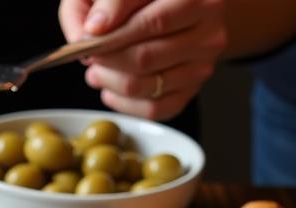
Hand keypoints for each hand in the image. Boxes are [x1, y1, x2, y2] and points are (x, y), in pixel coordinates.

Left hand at [59, 0, 226, 120]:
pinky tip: (110, 89)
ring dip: (109, 82)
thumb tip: (92, 30)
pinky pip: (151, 109)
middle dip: (107, 60)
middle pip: (145, 58)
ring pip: (144, 86)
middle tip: (88, 54)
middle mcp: (207, 30)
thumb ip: (106, 0)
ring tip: (96, 69)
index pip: (153, 22)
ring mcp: (202, 64)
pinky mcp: (191, 91)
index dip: (115, 33)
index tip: (88, 36)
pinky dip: (122, 103)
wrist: (182, 9)